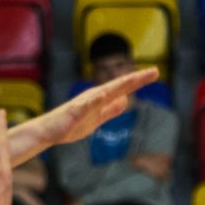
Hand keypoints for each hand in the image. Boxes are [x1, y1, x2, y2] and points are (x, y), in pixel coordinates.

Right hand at [25, 67, 160, 154]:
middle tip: (155, 71)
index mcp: (100, 98)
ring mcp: (84, 103)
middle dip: (136, 79)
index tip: (155, 73)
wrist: (49, 132)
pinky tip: (104, 95)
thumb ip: (110, 110)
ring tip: (136, 79)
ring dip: (120, 85)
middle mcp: (94, 96)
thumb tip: (125, 101)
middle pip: (118, 86)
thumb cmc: (71, 125)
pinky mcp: (74, 112)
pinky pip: (86, 105)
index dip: (138, 80)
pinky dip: (95, 100)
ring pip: (104, 92)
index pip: (123, 88)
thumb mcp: (97, 118)